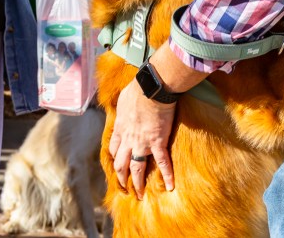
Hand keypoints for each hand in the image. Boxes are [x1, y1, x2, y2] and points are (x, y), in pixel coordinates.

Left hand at [108, 79, 176, 198]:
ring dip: (137, 183)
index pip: (113, 149)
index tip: (117, 166)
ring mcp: (142, 143)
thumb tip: (123, 105)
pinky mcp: (158, 142)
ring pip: (136, 168)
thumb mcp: (123, 99)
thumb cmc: (138, 90)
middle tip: (124, 188)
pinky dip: (167, 175)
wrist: (152, 89)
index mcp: (120, 128)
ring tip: (139, 195)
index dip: (115, 159)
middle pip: (121, 164)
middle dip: (122, 178)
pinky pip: (162, 162)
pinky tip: (170, 186)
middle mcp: (128, 139)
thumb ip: (122, 108)